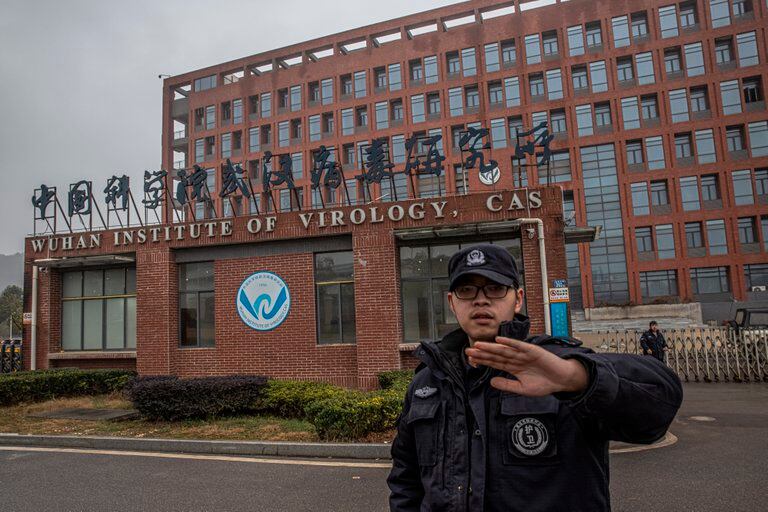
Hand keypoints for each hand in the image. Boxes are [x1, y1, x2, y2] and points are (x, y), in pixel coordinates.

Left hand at [465, 337, 588, 396]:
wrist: (562, 380)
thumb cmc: (545, 384)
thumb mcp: (522, 389)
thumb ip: (507, 385)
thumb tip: (491, 382)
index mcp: (513, 367)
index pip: (494, 363)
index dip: (483, 361)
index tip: (470, 359)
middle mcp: (516, 359)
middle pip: (496, 355)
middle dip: (482, 353)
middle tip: (468, 351)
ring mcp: (523, 354)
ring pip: (504, 350)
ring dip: (491, 347)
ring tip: (479, 345)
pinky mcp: (532, 351)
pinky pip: (519, 346)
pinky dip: (509, 342)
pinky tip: (498, 340)